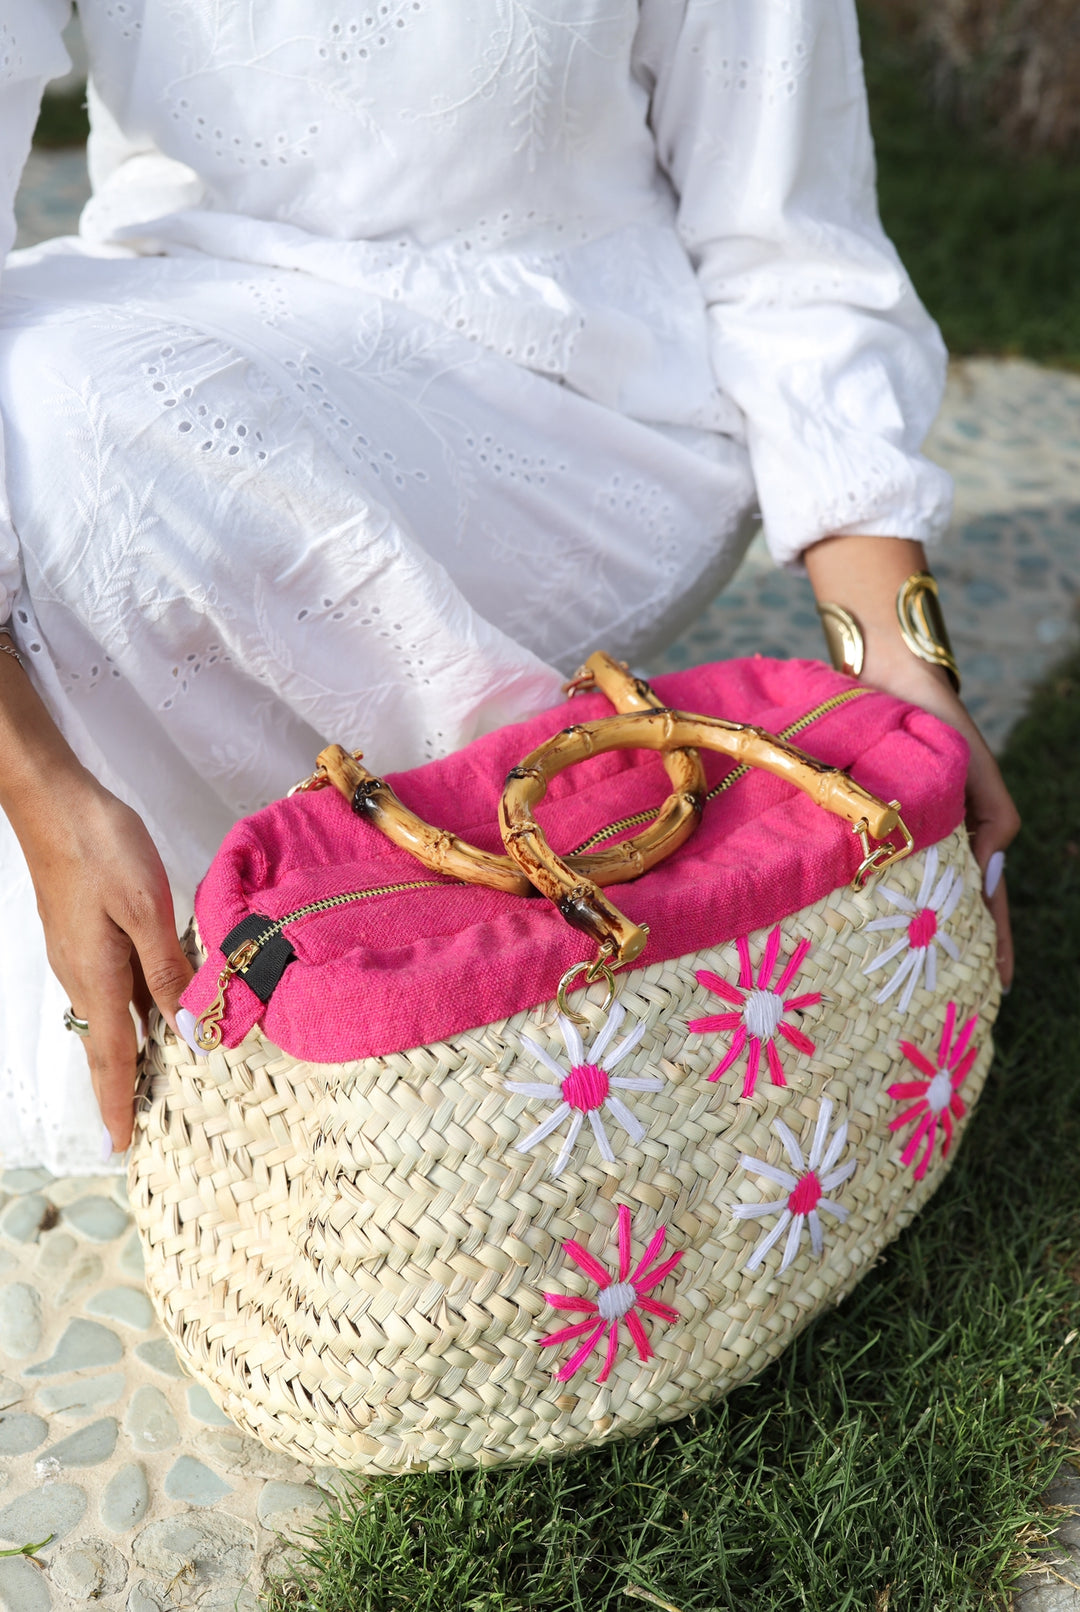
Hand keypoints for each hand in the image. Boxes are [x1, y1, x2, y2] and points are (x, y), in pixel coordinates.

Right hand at [16, 774, 192, 1153]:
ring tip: (157, 1080)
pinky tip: (157, 1009)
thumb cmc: (101, 847)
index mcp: (97, 976)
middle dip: (123, 1086)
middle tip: (142, 1125)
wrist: (54, 800)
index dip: (117, 1103)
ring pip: (112, 1013)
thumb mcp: (146, 908)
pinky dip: (133, 1009)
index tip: (122, 1146)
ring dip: (131, 1049)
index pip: (110, 1056)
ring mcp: (80, 952)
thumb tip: (187, 1030)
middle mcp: (83, 974)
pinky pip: (113, 985)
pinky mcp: (85, 931)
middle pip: (108, 1043)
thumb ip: (167, 970)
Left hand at [804, 535, 1020, 987]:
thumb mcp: (969, 765)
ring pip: (909, 896)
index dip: (996, 942)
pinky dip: (876, 901)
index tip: (1001, 988)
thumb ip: (988, 813)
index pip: (987, 899)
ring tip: (909, 985)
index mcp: (964, 828)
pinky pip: (874, 872)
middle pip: (948, 908)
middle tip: (951, 1004)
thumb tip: (987, 870)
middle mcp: (930, 837)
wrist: (879, 668)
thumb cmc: (931, 712)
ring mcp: (897, 833)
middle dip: (955, 954)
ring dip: (914, 936)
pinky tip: (856, 932)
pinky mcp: (863, 823)